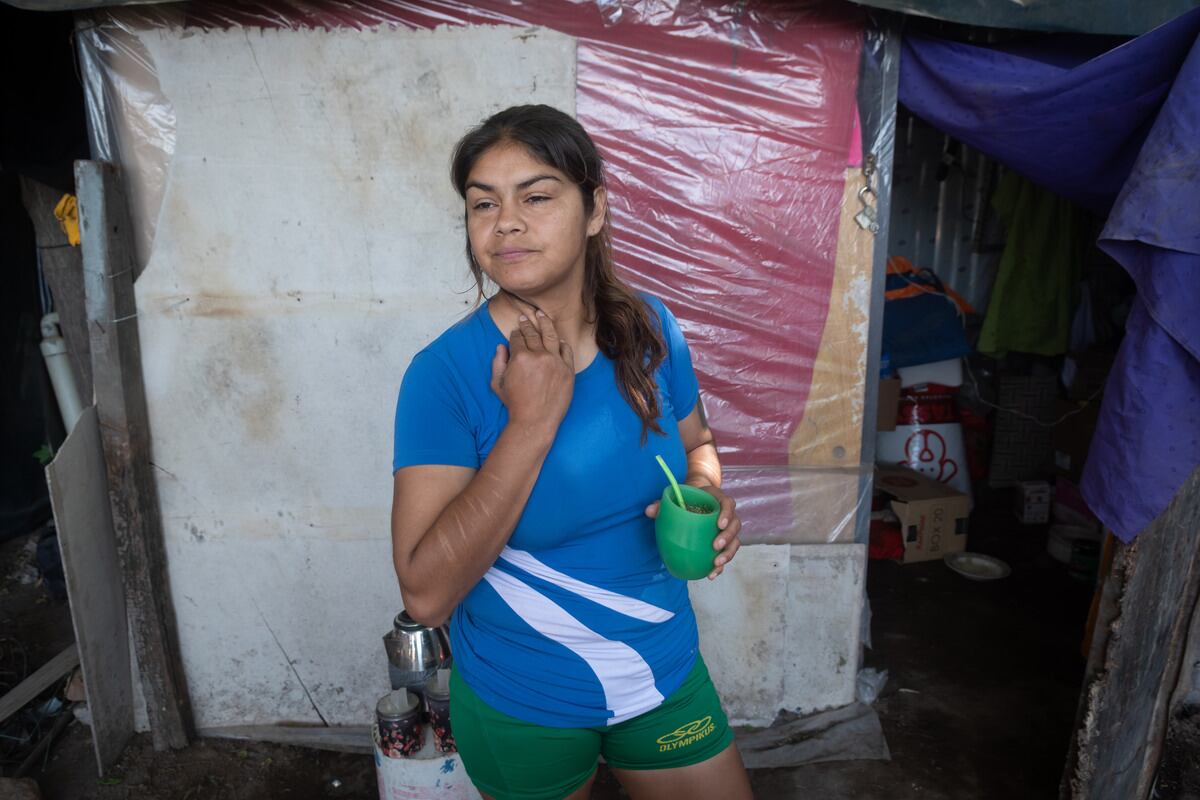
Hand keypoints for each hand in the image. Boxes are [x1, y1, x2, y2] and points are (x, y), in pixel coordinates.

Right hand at [490, 309, 574, 433]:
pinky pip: (566, 351)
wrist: (535, 421)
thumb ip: (497, 363)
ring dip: (545, 323)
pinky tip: (558, 339)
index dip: (515, 333)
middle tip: (525, 317)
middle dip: (527, 324)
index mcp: (520, 358)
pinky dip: (562, 343)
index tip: (516, 331)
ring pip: (551, 336)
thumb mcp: (497, 384)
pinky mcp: (568, 370)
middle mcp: (539, 356)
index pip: (517, 338)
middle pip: (533, 334)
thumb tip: (500, 347)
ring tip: (542, 316)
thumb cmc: (515, 404)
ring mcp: (555, 362)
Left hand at [645, 484, 741, 579]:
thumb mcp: (675, 498)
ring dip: (728, 554)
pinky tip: (711, 574)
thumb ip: (662, 504)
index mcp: (718, 500)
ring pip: (735, 542)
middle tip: (715, 546)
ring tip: (716, 563)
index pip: (728, 504)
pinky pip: (726, 554)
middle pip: (735, 525)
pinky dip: (720, 566)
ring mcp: (727, 529)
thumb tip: (648, 511)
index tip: (719, 524)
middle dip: (727, 537)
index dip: (727, 514)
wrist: (694, 501)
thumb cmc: (686, 499)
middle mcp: (727, 515)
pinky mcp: (724, 542)